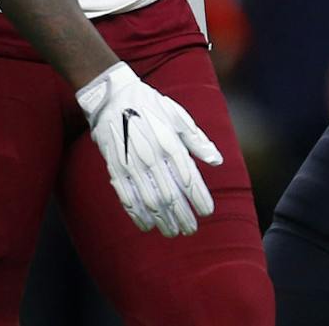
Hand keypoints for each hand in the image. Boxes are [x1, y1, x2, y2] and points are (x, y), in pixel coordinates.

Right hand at [75, 60, 221, 236]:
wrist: (111, 96)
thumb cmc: (149, 105)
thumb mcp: (178, 116)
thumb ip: (198, 141)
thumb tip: (217, 162)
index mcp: (170, 143)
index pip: (189, 180)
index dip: (199, 200)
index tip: (207, 212)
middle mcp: (152, 157)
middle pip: (171, 196)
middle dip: (183, 217)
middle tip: (191, 229)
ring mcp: (132, 164)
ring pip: (150, 200)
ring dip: (162, 220)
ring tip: (172, 232)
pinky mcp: (115, 167)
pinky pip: (126, 196)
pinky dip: (136, 214)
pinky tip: (146, 224)